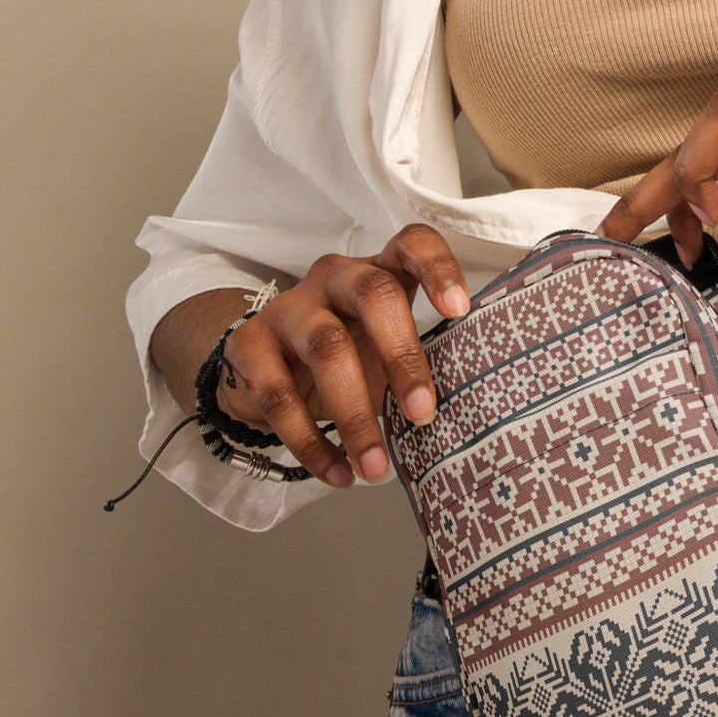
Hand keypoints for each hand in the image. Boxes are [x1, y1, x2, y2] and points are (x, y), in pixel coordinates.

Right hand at [185, 224, 469, 489]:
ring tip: (376, 467)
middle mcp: (335, 277)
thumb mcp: (385, 347)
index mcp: (379, 270)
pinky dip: (311, 442)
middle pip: (372, 294)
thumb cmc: (349, 353)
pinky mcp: (248, 345)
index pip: (412, 244)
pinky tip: (337, 472)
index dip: (438, 268)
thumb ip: (421, 361)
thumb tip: (469, 412)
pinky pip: (279, 395)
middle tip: (423, 413)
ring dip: (355, 414)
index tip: (460, 310)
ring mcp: (289, 308)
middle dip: (402, 356)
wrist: (264, 368)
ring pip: (326, 348)